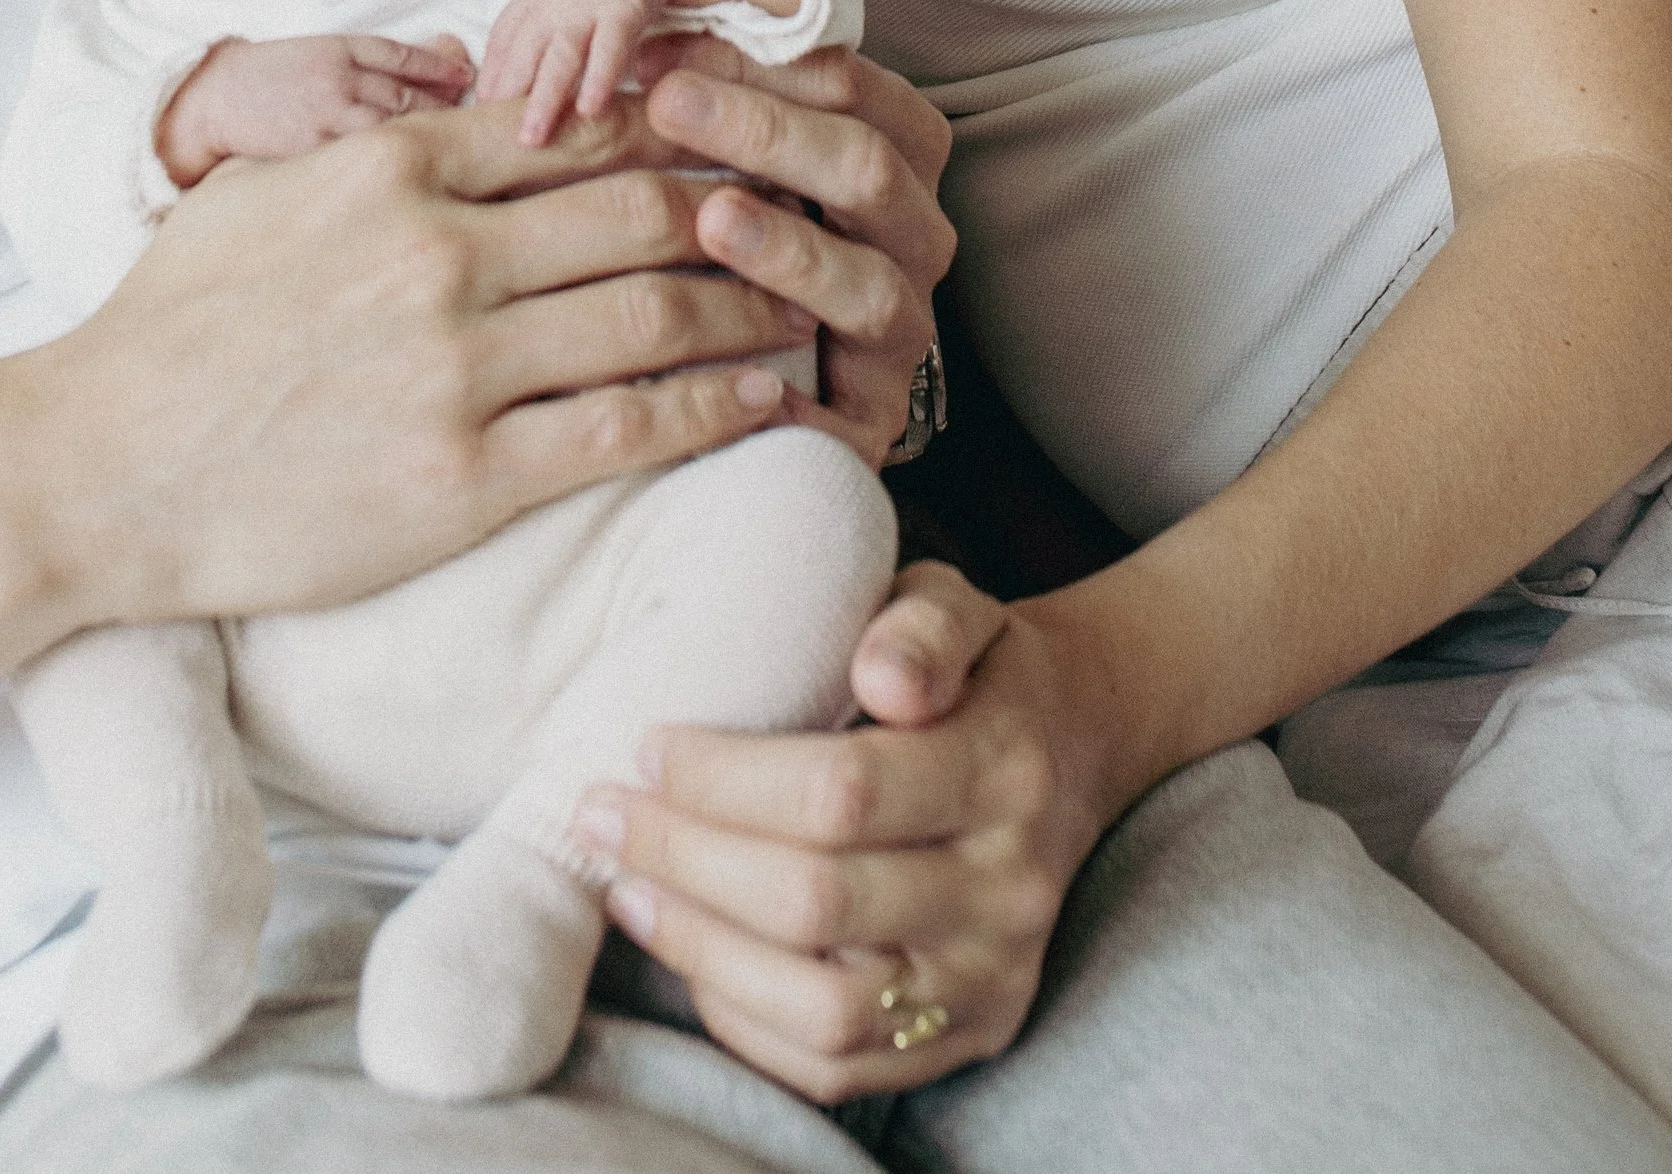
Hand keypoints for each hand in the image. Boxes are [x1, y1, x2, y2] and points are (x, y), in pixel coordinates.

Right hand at [23, 99, 820, 626]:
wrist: (97, 466)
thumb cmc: (176, 325)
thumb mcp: (266, 184)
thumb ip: (373, 131)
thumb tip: (455, 79)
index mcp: (397, 169)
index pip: (579, 123)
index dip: (680, 121)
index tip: (745, 127)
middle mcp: (440, 251)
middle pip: (643, 205)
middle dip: (743, 200)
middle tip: (813, 204)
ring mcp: (457, 365)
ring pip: (655, 310)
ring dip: (753, 303)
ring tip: (813, 299)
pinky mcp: (465, 476)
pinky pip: (628, 428)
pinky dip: (715, 407)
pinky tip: (767, 398)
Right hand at [155, 32, 469, 182]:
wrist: (212, 100)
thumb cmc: (276, 75)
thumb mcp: (327, 51)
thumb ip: (384, 58)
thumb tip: (452, 54)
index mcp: (341, 48)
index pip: (405, 58)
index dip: (443, 69)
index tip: (472, 82)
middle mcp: (337, 81)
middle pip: (408, 100)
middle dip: (448, 115)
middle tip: (480, 130)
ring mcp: (324, 120)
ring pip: (390, 135)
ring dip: (428, 148)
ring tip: (460, 165)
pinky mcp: (309, 156)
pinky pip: (360, 166)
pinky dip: (390, 176)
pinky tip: (415, 189)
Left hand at [475, 0, 690, 141]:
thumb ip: (530, 37)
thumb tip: (498, 92)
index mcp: (530, 1)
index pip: (499, 45)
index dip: (487, 83)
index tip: (475, 123)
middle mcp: (551, 2)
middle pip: (521, 55)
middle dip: (505, 99)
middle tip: (492, 145)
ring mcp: (586, 4)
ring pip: (559, 55)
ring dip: (544, 98)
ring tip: (533, 138)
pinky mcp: (625, 6)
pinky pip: (610, 45)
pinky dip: (599, 76)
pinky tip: (591, 109)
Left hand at [581, 563, 1094, 1101]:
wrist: (1070, 751)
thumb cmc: (976, 669)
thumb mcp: (957, 607)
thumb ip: (919, 625)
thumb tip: (879, 675)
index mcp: (1006, 769)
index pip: (841, 793)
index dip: (724, 778)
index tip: (648, 746)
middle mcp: (1007, 889)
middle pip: (818, 903)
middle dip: (685, 859)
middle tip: (601, 816)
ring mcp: (990, 978)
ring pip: (826, 1008)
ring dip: (703, 951)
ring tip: (628, 890)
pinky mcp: (968, 1035)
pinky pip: (839, 1066)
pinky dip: (746, 1019)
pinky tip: (689, 950)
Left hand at [639, 34, 952, 466]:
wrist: (745, 374)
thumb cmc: (724, 234)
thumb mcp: (729, 153)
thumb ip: (705, 91)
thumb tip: (636, 43)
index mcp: (895, 153)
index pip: (849, 87)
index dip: (756, 60)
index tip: (658, 51)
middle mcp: (915, 238)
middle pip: (867, 168)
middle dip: (765, 130)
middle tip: (669, 103)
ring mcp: (899, 333)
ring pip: (871, 286)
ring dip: (791, 248)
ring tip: (712, 218)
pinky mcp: (871, 426)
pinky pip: (849, 420)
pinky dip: (799, 403)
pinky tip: (739, 383)